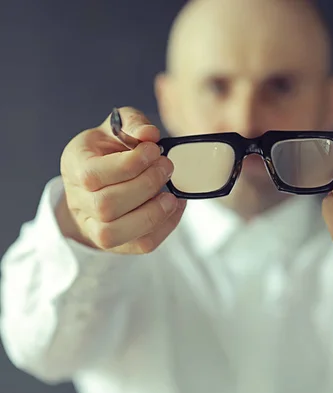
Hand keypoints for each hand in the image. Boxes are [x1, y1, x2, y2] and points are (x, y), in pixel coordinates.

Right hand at [58, 107, 185, 253]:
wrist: (100, 181)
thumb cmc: (110, 151)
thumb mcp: (117, 127)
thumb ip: (133, 123)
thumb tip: (149, 134)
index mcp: (74, 166)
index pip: (93, 175)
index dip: (130, 164)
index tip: (154, 150)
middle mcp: (78, 200)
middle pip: (106, 205)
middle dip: (146, 185)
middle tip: (167, 167)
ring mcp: (94, 226)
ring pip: (115, 233)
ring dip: (152, 213)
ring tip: (171, 194)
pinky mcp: (117, 243)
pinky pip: (140, 245)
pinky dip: (165, 227)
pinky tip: (174, 206)